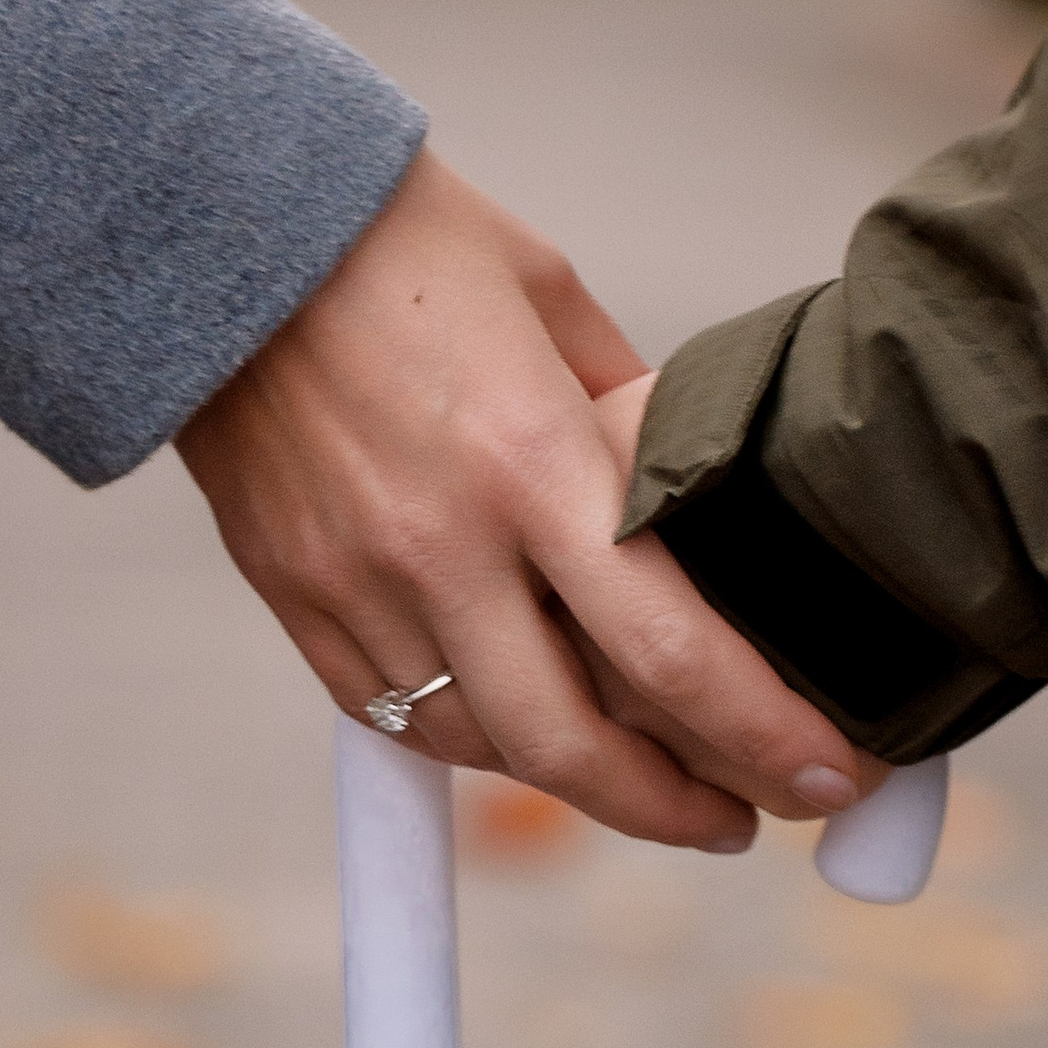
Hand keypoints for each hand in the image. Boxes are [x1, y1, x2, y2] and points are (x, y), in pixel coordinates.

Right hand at [176, 148, 867, 851]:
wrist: (217, 224)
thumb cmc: (406, 240)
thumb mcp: (554, 301)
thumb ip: (627, 416)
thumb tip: (688, 499)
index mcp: (532, 461)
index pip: (671, 649)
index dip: (763, 736)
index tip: (830, 779)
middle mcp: (444, 543)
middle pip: (572, 746)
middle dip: (674, 809)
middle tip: (741, 822)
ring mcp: (359, 580)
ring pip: (482, 744)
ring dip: (575, 782)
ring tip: (641, 778)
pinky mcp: (295, 593)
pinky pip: (393, 712)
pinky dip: (472, 739)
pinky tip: (524, 733)